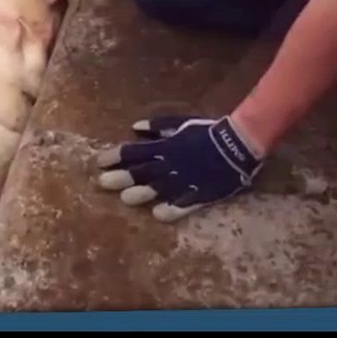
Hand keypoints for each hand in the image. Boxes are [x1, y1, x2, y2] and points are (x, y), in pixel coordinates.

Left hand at [95, 114, 264, 221]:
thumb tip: (135, 128)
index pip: (133, 152)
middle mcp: (169, 165)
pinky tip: (158, 214)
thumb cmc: (206, 131)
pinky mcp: (198, 194)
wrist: (237, 143)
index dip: (115, 157)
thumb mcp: (180, 123)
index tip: (99, 162)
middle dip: (120, 177)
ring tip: (125, 199)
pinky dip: (171, 208)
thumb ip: (158, 127)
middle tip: (101, 183)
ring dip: (141, 193)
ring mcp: (184, 180)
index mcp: (164, 147)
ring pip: (158, 188)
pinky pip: (183, 203)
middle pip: (140, 172)